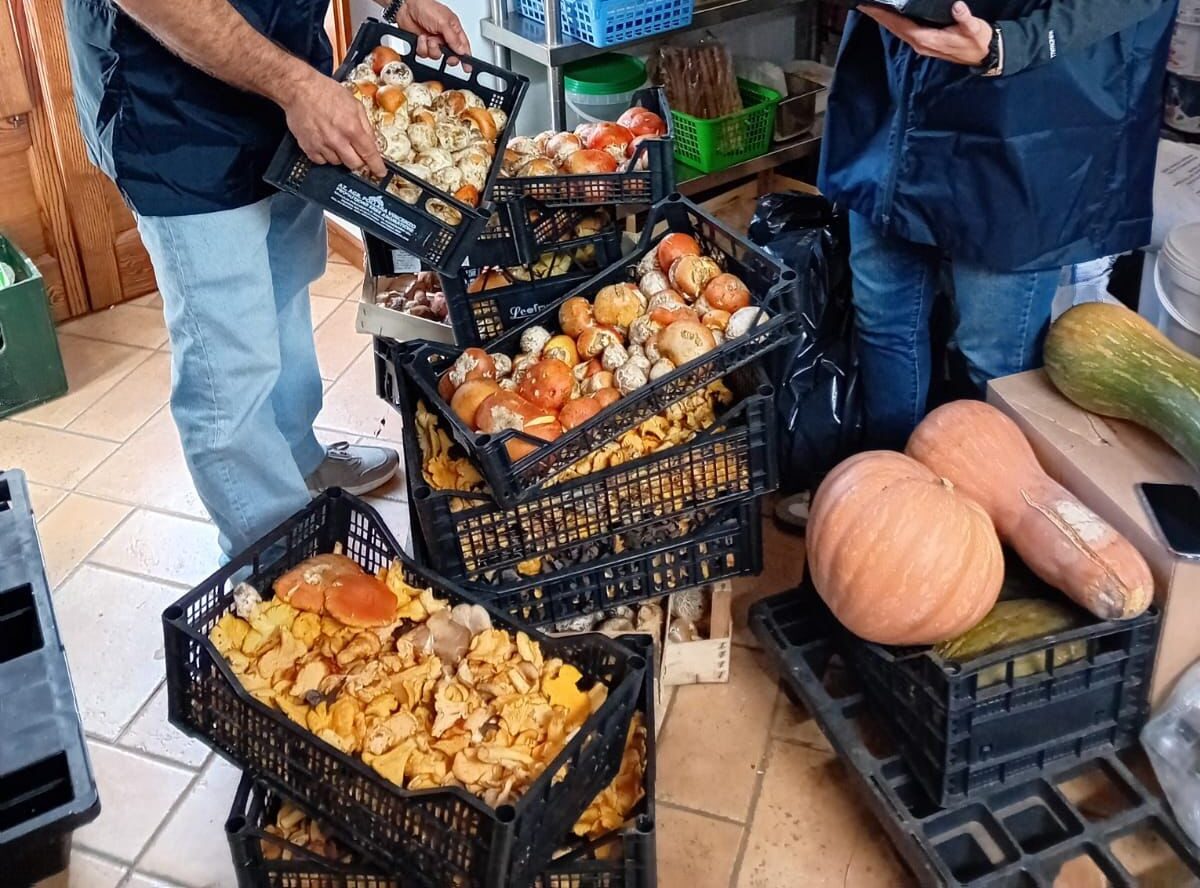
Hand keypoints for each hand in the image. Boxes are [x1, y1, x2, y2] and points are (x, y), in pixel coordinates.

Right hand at [282, 70, 386, 177]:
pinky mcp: (308, 147)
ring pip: (338, 163)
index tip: (380, 172)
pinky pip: (321, 161)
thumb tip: (372, 142)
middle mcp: (337, 139)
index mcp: (352, 128)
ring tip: (336, 139)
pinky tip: (325, 143)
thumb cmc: (326, 92)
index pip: (369, 154)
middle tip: (355, 150)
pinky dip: (325, 156)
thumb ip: (366, 125)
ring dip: (341, 156)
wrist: (300, 89)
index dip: (377, 166)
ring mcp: (322, 145)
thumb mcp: (355, 104)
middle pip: (354, 164)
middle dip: (358, 160)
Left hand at [394, 0, 471, 62]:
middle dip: (448, 57)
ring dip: (432, 49)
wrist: (407, 7)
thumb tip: (462, 51)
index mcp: (453, 30)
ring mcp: (433, 42)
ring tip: (429, 38)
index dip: (466, 58)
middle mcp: (444, 37)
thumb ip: (453, 38)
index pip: (463, 47)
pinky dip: (422, 47)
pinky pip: (424, 54)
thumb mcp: (444, 22)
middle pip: (451, 55)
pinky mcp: (423, 45)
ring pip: (436, 56)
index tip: (468, 67)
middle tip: (447, 56)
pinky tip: (421, 38)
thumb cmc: (426, 7)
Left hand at [859, 1, 991, 65]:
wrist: (983, 55)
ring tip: (873, 8)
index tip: (871, 6)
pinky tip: (890, 16)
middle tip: (865, 4)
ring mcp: (921, 44)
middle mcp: (920, 44)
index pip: (901, 26)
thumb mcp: (974, 28)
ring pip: (897, 31)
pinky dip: (894, 23)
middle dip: (879, 16)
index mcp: (927, 39)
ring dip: (884, 20)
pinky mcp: (924, 43)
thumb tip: (957, 6)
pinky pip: (904, 31)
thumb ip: (964, 18)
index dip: (885, 16)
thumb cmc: (978, 41)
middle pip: (894, 28)